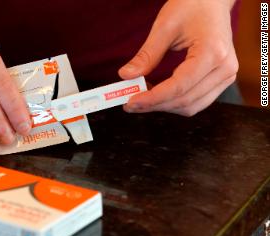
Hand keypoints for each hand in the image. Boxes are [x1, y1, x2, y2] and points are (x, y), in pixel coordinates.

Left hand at [119, 0, 238, 115]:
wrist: (212, 1)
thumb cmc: (191, 6)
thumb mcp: (164, 27)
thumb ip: (146, 55)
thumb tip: (126, 76)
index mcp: (213, 53)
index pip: (179, 86)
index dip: (152, 98)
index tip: (130, 102)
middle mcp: (225, 68)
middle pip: (185, 100)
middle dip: (155, 105)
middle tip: (129, 104)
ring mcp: (226, 76)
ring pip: (192, 106)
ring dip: (164, 107)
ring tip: (141, 99)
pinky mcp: (222, 79)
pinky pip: (197, 100)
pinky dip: (174, 102)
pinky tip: (156, 96)